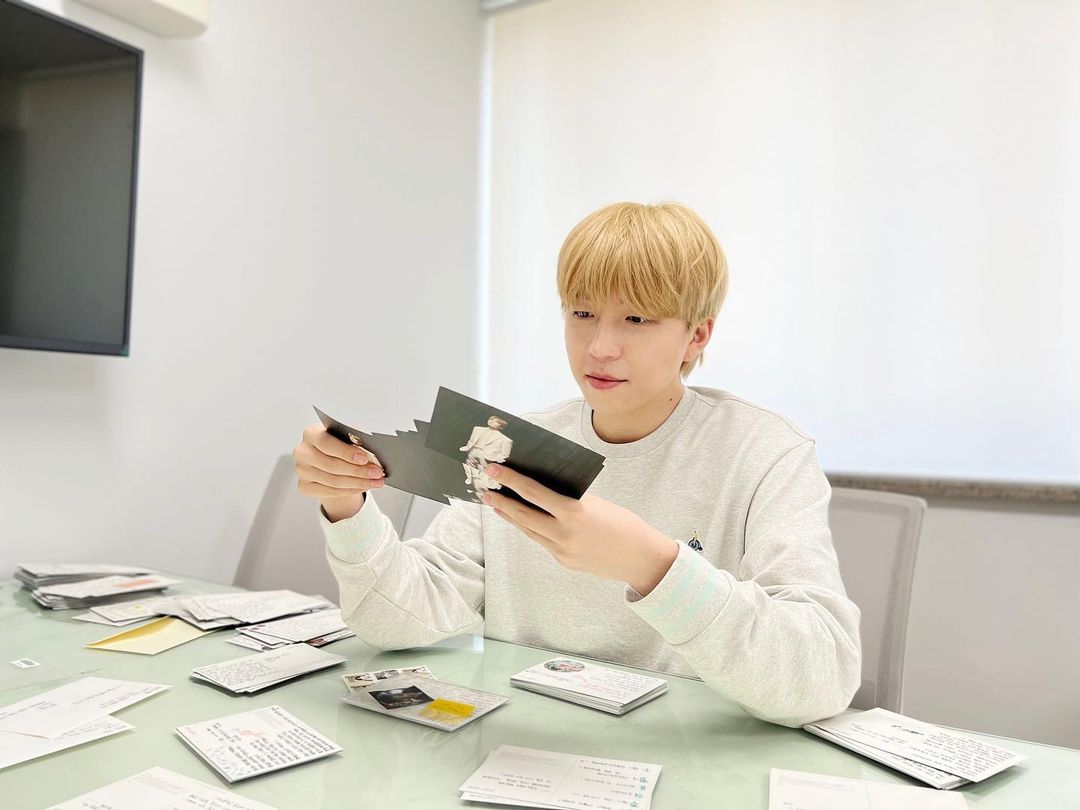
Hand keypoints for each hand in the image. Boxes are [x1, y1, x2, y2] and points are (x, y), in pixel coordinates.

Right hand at [293, 424, 385, 521]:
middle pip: (331, 465)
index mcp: (311, 434)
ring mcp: (301, 471)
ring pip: (333, 481)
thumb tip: (371, 444)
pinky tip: (363, 487)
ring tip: (376, 481)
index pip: (326, 443)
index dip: (346, 452)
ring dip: (358, 483)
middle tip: (377, 473)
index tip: (365, 458)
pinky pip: (330, 492)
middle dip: (358, 471)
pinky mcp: (304, 486)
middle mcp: (302, 452)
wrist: (329, 459)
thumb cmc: (339, 444)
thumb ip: (355, 437)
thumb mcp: (347, 436)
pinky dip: (350, 490)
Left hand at [480, 464, 678, 594]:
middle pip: (524, 515)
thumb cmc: (624, 524)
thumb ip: (570, 500)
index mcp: (574, 513)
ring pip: (529, 531)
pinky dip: (531, 529)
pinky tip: (522, 521)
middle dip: (503, 502)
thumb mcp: (597, 505)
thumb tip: (544, 492)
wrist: (642, 559)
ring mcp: (562, 552)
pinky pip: (542, 542)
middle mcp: (564, 535)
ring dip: (511, 517)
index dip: (512, 481)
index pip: (534, 493)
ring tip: (497, 505)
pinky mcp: (564, 562)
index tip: (495, 470)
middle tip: (486, 489)